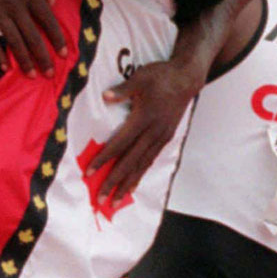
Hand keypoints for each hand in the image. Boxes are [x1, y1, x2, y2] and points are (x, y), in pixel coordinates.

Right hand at [0, 0, 66, 75]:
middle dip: (42, 57)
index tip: (63, 54)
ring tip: (32, 75)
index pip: (47, 20)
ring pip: (13, 41)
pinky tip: (6, 66)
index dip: (56, 39)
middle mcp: (14, 4)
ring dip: (24, 60)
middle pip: (32, 36)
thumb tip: (53, 2)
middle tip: (50, 74)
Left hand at [85, 60, 202, 203]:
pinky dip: (140, 174)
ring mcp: (161, 137)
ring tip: (115, 201)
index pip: (120, 143)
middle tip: (100, 199)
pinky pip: (150, 160)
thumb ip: (123, 90)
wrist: (186, 78)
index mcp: (144, 119)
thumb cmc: (161, 76)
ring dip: (127, 184)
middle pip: (130, 161)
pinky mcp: (166, 138)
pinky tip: (132, 185)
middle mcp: (153, 132)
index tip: (90, 171)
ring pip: (142, 165)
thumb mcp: (141, 78)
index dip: (104, 158)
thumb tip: (105, 96)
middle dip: (114, 181)